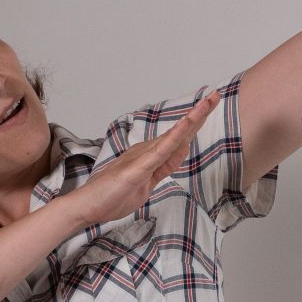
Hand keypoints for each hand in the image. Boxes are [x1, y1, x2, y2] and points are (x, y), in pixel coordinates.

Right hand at [68, 88, 221, 228]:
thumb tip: (176, 155)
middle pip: (179, 132)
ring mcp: (141, 158)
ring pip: (173, 136)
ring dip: (191, 119)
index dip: (195, 123)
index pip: (179, 139)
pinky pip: (160, 152)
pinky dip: (174, 137)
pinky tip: (186, 124)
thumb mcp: (146, 184)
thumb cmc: (110, 197)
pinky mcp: (136, 169)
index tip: (209, 107)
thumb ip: (162, 168)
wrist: (85, 207)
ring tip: (207, 102)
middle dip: (199, 114)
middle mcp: (146, 151)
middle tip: (215, 95)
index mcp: (149, 156)